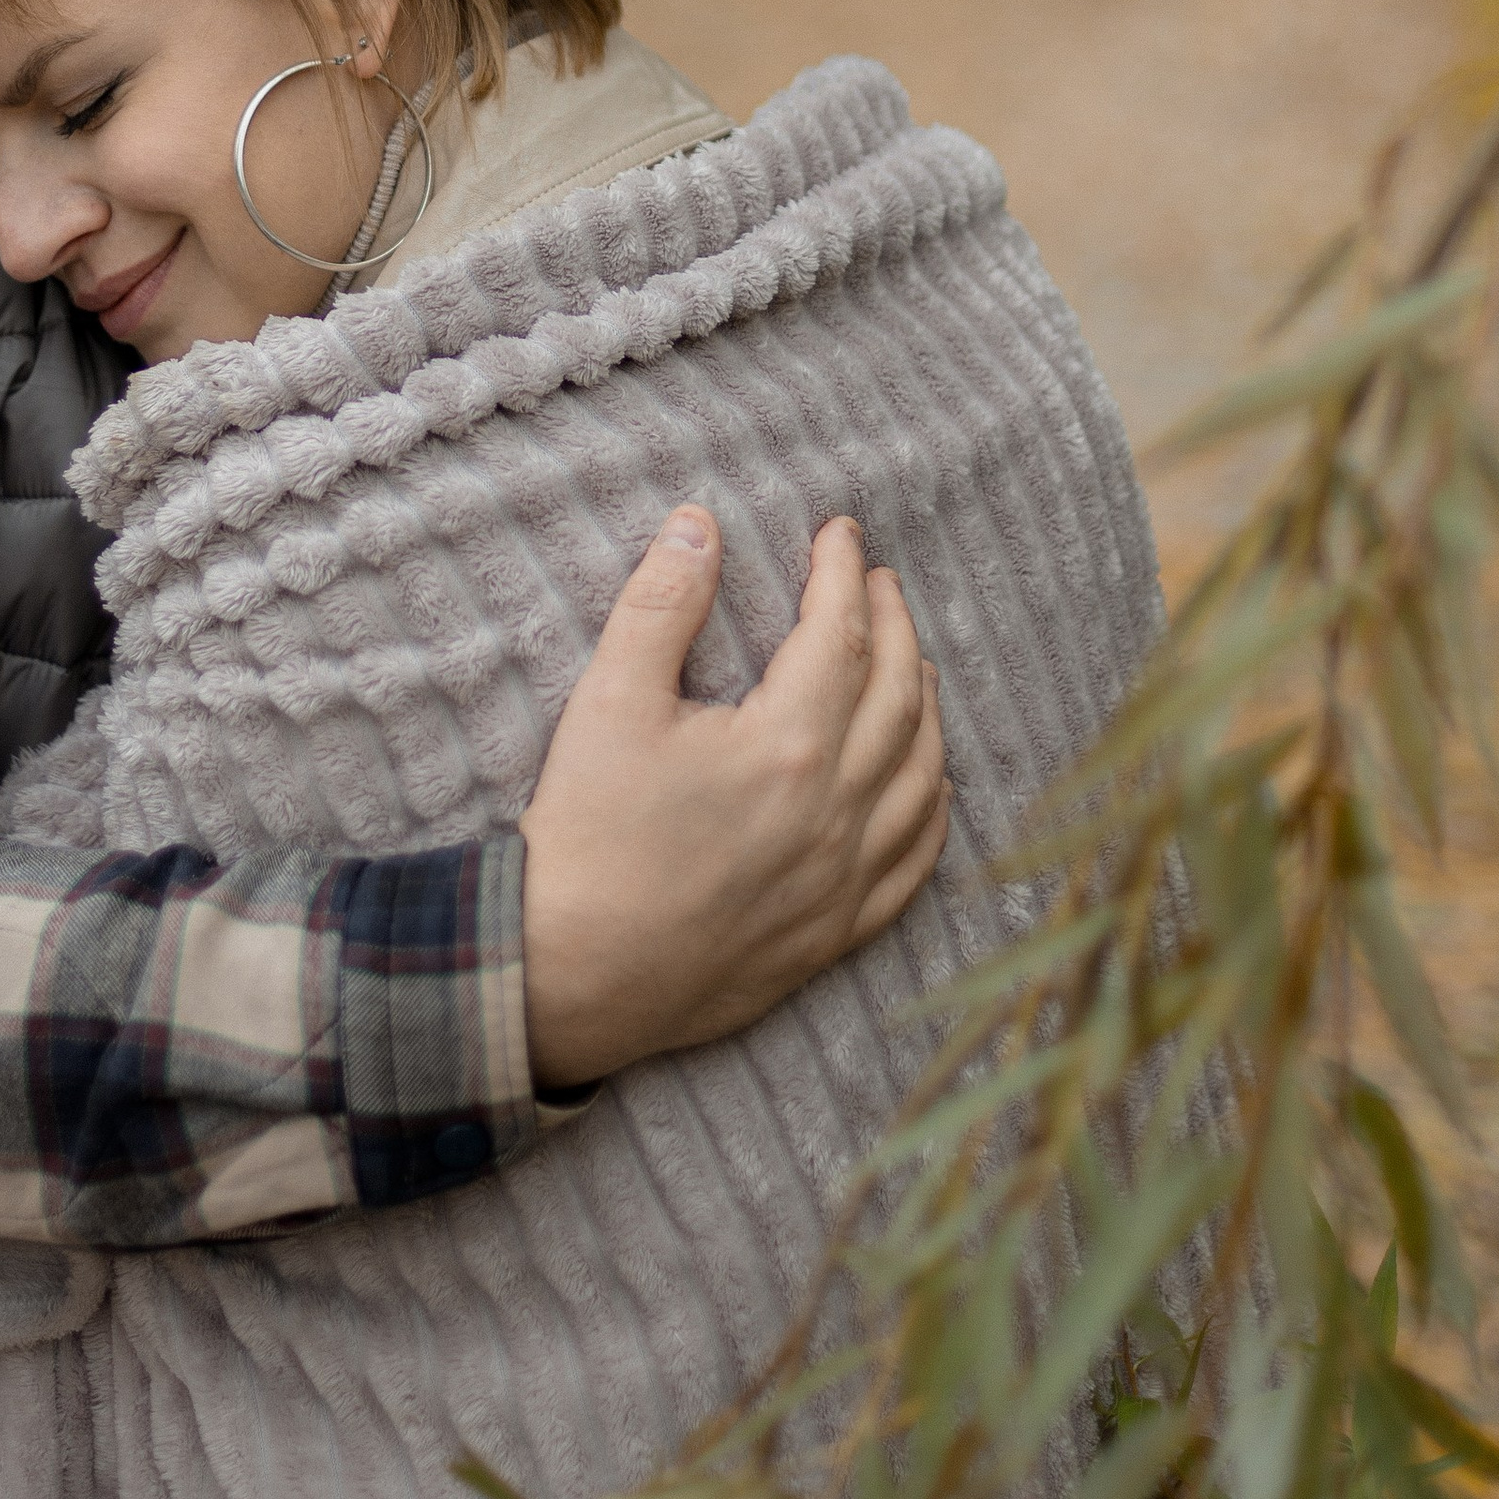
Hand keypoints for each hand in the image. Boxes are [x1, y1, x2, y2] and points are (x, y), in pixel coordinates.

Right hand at [518, 507, 946, 1091]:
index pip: (841, 635)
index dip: (844, 575)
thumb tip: (699, 523)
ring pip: (921, 777)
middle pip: (898, 696)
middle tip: (879, 581)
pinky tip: (927, 783)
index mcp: (787, 747)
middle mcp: (835, 813)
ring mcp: (842, 880)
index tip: (839, 533)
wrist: (568, 975)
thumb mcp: (610, 703)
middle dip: (894, 625)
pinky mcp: (833, 934)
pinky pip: (913, 864)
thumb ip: (660, 605)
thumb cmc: (586, 837)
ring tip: (913, 662)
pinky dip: (930, 809)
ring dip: (926, 708)